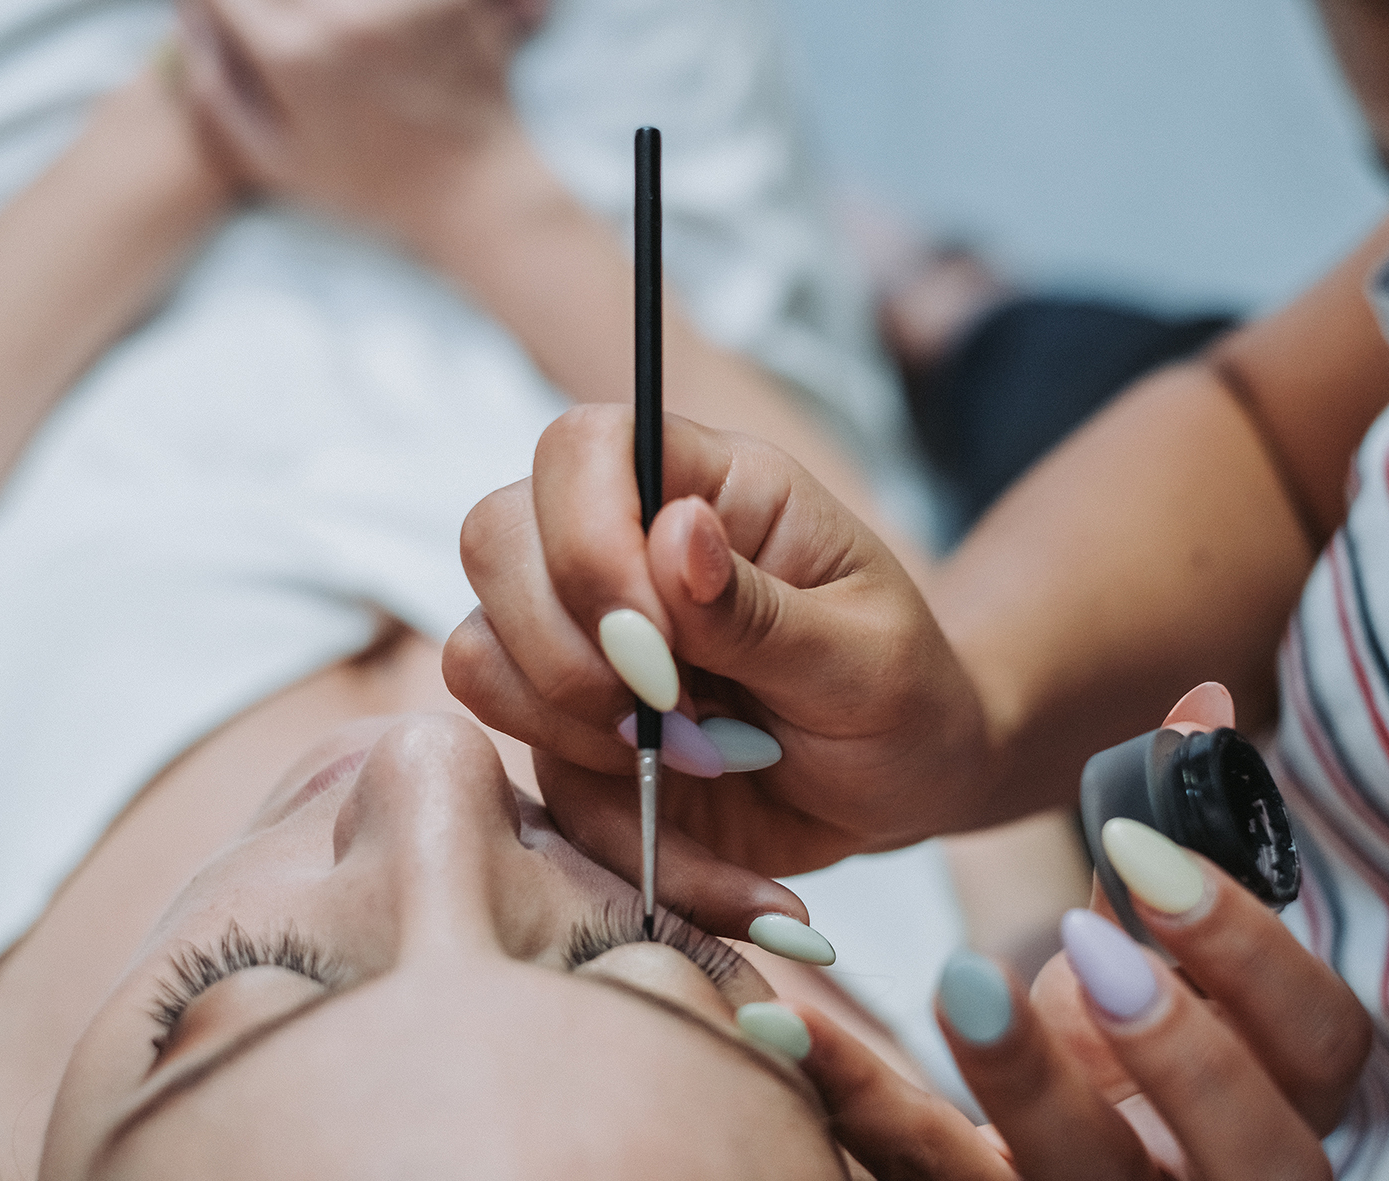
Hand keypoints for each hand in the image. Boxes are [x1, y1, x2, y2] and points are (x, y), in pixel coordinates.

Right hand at [174, 0, 544, 241]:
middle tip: (286, 29)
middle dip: (280, 11)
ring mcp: (403, 7)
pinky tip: (399, 26)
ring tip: (351, 52)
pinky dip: (412, 12)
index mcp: (293, 55)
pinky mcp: (452, 7)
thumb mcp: (280, 163)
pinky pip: (422, 0)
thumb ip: (220, 92)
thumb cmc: (376, 190)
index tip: (224, 15)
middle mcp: (345, 19)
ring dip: (331, 12)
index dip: (213, 2)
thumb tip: (188, 19)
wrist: (477, 198)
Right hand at [443, 406, 994, 901]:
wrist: (906, 785)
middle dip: (566, 650)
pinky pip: (531, 777)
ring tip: (704, 766)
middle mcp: (624, 547)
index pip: (583, 446)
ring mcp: (584, 639)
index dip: (587, 537)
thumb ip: (762, 609)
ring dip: (578, 735)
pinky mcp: (572, 734)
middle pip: (495, 539)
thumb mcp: (866, 658)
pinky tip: (711, 852)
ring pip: (482, 657)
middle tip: (681, 717)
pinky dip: (618, 834)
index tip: (663, 647)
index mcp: (710, 489)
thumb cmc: (904, 694)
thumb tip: (677, 532)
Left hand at [777, 686, 1369, 1178]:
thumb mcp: (1160, 960)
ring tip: (956, 984)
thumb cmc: (1124, 1050)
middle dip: (1181, 1049)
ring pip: (1079, 1179)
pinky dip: (854, 1098)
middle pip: (1249, 1151)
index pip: (1321, 1041)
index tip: (1145, 858)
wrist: (1052, 1162)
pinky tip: (787, 1024)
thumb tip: (1200, 703)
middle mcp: (1212, 1176)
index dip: (1252, 954)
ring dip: (1020, 1081)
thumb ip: (1173, 850)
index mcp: (1281, 1094)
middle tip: (1088, 944)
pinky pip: (917, 1171)